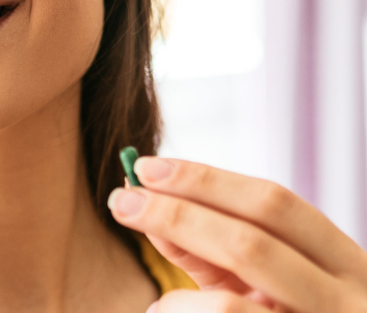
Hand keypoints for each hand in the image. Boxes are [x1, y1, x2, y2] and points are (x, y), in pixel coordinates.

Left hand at [108, 156, 366, 311]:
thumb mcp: (265, 288)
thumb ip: (214, 254)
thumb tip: (152, 210)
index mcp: (349, 268)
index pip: (277, 205)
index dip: (208, 181)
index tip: (145, 168)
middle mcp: (350, 305)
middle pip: (252, 244)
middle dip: (178, 216)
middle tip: (121, 201)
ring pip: (229, 310)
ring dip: (177, 299)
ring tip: (158, 309)